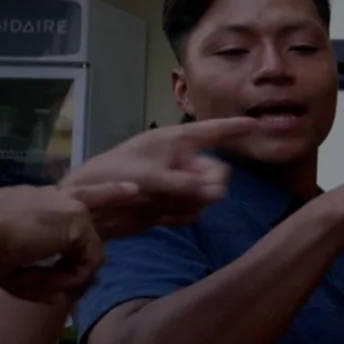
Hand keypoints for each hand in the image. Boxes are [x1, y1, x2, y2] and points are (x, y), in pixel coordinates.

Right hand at [0, 184, 122, 302]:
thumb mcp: (11, 269)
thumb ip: (39, 280)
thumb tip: (61, 299)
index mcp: (34, 201)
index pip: (71, 196)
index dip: (99, 194)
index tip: (125, 189)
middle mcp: (54, 198)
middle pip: (96, 198)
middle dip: (114, 198)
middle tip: (134, 194)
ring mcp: (69, 208)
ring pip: (87, 252)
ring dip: (67, 278)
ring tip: (39, 286)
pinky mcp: (77, 221)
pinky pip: (88, 262)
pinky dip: (71, 280)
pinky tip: (50, 283)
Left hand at [63, 118, 259, 239]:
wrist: (86, 208)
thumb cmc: (111, 176)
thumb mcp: (149, 177)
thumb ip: (185, 185)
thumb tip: (218, 194)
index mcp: (175, 141)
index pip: (212, 132)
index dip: (235, 128)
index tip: (257, 125)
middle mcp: (180, 161)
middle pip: (215, 172)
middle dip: (210, 186)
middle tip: (200, 195)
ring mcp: (176, 184)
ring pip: (205, 197)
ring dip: (190, 204)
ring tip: (164, 207)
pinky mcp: (169, 205)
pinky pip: (191, 212)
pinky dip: (180, 217)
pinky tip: (160, 218)